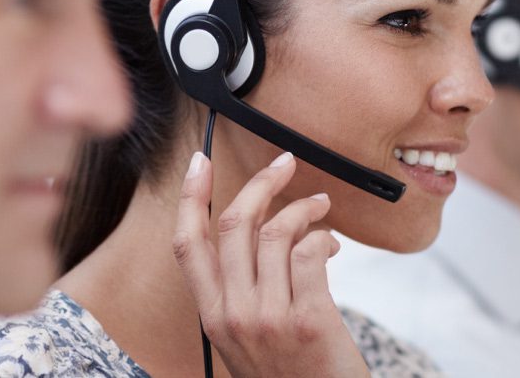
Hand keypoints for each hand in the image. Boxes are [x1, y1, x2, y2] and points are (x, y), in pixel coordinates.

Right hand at [172, 151, 368, 377]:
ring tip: (320, 207)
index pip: (187, 245)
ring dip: (303, 208)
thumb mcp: (247, 338)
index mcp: (212, 317)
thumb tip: (263, 231)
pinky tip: (331, 244)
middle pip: (234, 226)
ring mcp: (269, 318)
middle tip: (284, 166)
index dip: (190, 197)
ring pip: (276, 232)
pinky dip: (323, 237)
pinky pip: (309, 253)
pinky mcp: (308, 319)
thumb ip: (243, 292)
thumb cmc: (291, 374)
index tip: (199, 162)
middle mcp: (233, 315)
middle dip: (261, 184)